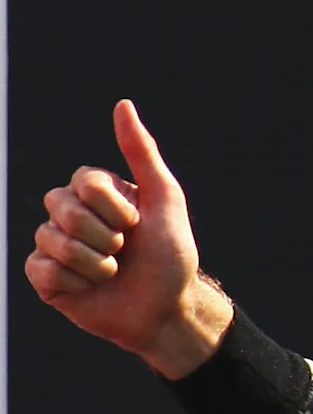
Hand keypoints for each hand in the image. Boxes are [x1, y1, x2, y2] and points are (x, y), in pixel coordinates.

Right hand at [28, 101, 231, 377]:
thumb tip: (123, 104)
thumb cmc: (171, 256)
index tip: (138, 223)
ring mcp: (55, 245)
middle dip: (104, 234)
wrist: (169, 309)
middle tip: (125, 250)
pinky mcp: (46, 278)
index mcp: (96, 194)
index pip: (83, 181)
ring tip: (112, 272)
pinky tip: (90, 287)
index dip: (114, 207)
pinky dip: (74, 281)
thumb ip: (141, 151)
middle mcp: (71, 214)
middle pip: (61, 206)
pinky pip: (41, 268)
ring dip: (93, 261)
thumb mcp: (165, 199)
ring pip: (49, 237)